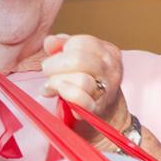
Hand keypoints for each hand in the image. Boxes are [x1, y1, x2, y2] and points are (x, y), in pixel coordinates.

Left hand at [41, 34, 160, 160]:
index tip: (56, 59)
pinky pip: (80, 100)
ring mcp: (107, 89)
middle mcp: (111, 68)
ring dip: (57, 83)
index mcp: (108, 51)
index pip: (80, 42)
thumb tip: (50, 41)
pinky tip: (59, 95)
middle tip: (48, 74)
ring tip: (52, 87)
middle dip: (55, 66)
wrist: (110, 120)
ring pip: (79, 79)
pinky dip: (66, 95)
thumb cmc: (91, 87)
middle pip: (78, 59)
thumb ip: (65, 47)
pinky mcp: (98, 109)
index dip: (62, 51)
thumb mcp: (83, 62)